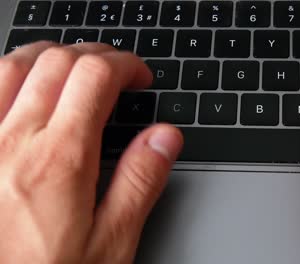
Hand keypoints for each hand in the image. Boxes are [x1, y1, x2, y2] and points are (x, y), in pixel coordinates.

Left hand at [0, 42, 182, 262]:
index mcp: (60, 159)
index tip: (139, 78)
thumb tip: (165, 136)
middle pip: (58, 61)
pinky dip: (12, 73)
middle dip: (97, 55)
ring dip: (52, 54)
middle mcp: (15, 140)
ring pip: (15, 64)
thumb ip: (140, 182)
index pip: (96, 77)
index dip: (125, 65)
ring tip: (76, 67)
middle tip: (117, 71)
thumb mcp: (110, 241)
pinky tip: (26, 85)